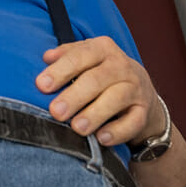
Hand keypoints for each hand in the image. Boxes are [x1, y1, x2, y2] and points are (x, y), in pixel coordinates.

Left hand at [35, 36, 162, 146]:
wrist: (140, 90)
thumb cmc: (100, 72)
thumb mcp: (85, 58)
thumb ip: (66, 55)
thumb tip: (47, 57)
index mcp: (102, 48)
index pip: (80, 56)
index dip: (60, 70)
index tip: (41, 85)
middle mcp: (121, 65)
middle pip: (96, 79)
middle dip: (74, 96)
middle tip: (56, 112)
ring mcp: (135, 88)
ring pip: (117, 99)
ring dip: (95, 114)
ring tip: (76, 128)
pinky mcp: (144, 111)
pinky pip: (134, 121)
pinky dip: (118, 131)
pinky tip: (101, 138)